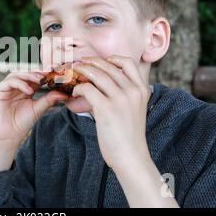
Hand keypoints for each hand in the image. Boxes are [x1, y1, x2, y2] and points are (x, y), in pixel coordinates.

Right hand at [0, 70, 68, 171]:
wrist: (8, 136)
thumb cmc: (22, 123)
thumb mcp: (38, 109)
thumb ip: (49, 99)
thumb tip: (65, 94)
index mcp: (25, 89)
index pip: (34, 77)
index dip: (44, 74)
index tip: (55, 72)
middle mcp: (14, 86)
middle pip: (25, 73)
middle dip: (37, 72)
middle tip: (48, 74)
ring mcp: (5, 87)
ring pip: (17, 74)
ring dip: (29, 76)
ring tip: (40, 81)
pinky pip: (9, 82)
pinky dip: (20, 84)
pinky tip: (29, 91)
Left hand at [72, 55, 150, 170]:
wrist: (130, 156)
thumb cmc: (128, 134)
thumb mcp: (134, 109)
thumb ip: (124, 94)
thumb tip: (102, 82)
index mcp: (142, 90)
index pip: (129, 63)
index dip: (112, 58)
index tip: (100, 61)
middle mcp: (133, 91)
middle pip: (109, 66)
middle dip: (91, 62)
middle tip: (80, 64)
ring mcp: (121, 99)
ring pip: (97, 75)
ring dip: (82, 72)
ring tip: (74, 74)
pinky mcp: (107, 108)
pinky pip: (88, 89)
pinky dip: (78, 88)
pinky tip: (75, 93)